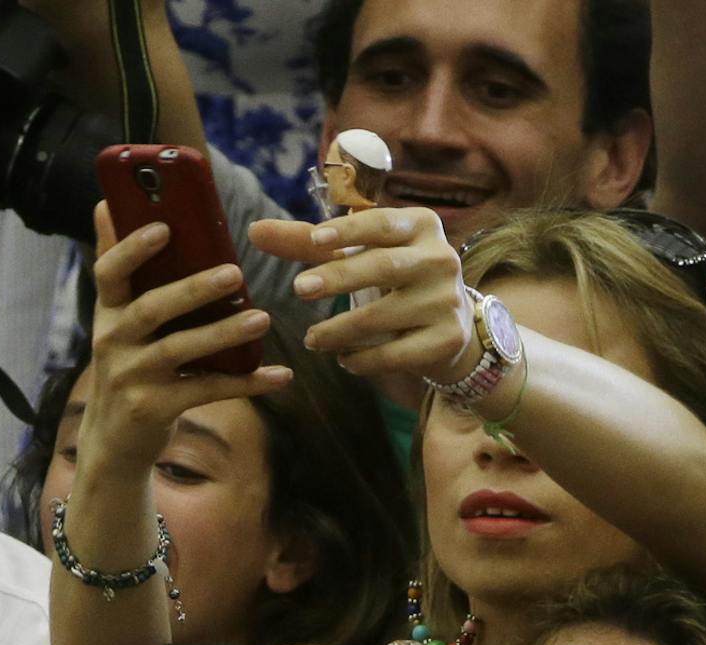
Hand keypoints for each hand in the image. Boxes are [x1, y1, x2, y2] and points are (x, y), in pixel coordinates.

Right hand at [81, 202, 289, 458]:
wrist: (114, 441)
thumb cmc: (127, 367)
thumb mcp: (115, 319)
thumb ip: (120, 269)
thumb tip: (104, 205)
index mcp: (108, 312)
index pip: (109, 272)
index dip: (133, 249)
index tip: (164, 226)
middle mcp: (113, 342)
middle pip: (150, 309)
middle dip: (192, 289)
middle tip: (235, 272)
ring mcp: (131, 378)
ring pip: (180, 350)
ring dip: (223, 334)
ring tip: (263, 318)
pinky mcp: (154, 409)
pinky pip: (205, 391)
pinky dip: (245, 384)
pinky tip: (279, 375)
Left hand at [249, 204, 475, 381]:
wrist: (451, 328)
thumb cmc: (393, 281)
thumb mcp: (358, 256)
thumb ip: (308, 243)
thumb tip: (254, 230)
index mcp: (421, 226)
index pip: (381, 223)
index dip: (349, 230)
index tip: (315, 240)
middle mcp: (440, 258)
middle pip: (383, 266)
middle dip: (339, 277)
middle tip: (299, 289)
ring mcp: (447, 300)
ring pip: (384, 316)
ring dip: (340, 330)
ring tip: (311, 340)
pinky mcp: (447, 339)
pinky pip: (396, 353)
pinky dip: (364, 360)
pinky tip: (344, 361)